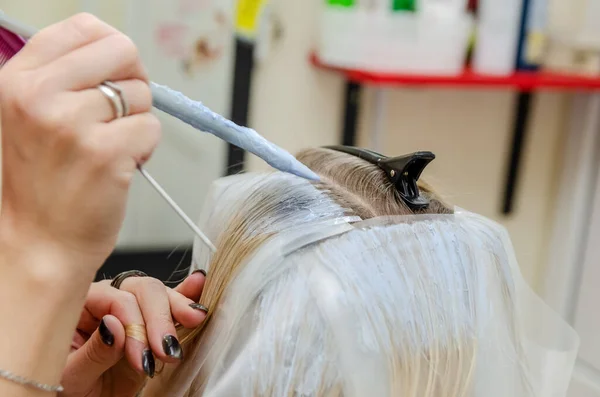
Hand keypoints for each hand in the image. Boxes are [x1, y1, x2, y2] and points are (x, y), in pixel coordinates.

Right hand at [0, 13, 160, 277]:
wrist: (40, 242)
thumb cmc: (45, 181)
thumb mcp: (31, 116)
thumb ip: (65, 78)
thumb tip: (120, 52)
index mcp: (20, 79)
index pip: (84, 27)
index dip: (113, 50)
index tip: (115, 76)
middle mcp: (39, 95)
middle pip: (122, 50)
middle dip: (134, 81)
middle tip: (123, 112)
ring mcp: (70, 123)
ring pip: (141, 93)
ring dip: (137, 121)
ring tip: (112, 147)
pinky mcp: (104, 152)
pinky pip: (151, 128)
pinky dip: (146, 148)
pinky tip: (121, 166)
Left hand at [59, 271, 206, 396]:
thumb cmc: (61, 390)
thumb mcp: (69, 377)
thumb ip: (92, 352)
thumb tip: (114, 325)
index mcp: (79, 307)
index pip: (114, 298)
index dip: (133, 324)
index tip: (141, 356)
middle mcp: (107, 302)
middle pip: (141, 289)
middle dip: (159, 317)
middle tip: (167, 349)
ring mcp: (132, 312)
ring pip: (159, 294)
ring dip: (178, 307)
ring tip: (194, 320)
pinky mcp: (150, 326)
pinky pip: (170, 305)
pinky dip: (186, 297)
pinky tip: (200, 285)